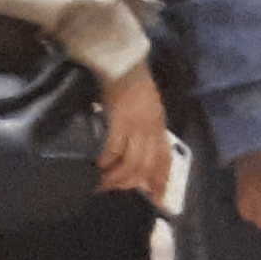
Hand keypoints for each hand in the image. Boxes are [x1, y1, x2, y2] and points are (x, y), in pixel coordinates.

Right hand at [97, 65, 173, 195]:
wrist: (123, 61)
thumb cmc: (132, 81)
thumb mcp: (148, 106)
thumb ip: (147, 127)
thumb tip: (138, 149)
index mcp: (158, 124)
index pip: (163, 158)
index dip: (161, 180)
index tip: (157, 198)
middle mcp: (151, 128)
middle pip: (147, 165)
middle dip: (132, 182)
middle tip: (116, 189)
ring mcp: (137, 125)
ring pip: (131, 162)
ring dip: (117, 176)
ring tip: (102, 183)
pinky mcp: (120, 120)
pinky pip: (114, 148)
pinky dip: (106, 160)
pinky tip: (97, 166)